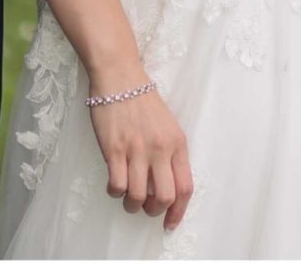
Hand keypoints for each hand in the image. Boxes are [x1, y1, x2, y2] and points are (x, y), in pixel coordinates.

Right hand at [88, 78, 193, 231]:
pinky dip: (115, 193)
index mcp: (177, 143)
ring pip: (138, 196)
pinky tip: (114, 185)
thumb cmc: (143, 101)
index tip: (170, 223)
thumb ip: (170, 153)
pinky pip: (116, 186)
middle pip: (165, 197)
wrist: (120, 77)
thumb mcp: (167, 126)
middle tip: (147, 209)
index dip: (179, 211)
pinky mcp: (114, 149)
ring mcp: (137, 150)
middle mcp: (160, 149)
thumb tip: (167, 185)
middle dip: (156, 212)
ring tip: (128, 199)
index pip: (186, 187)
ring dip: (133, 206)